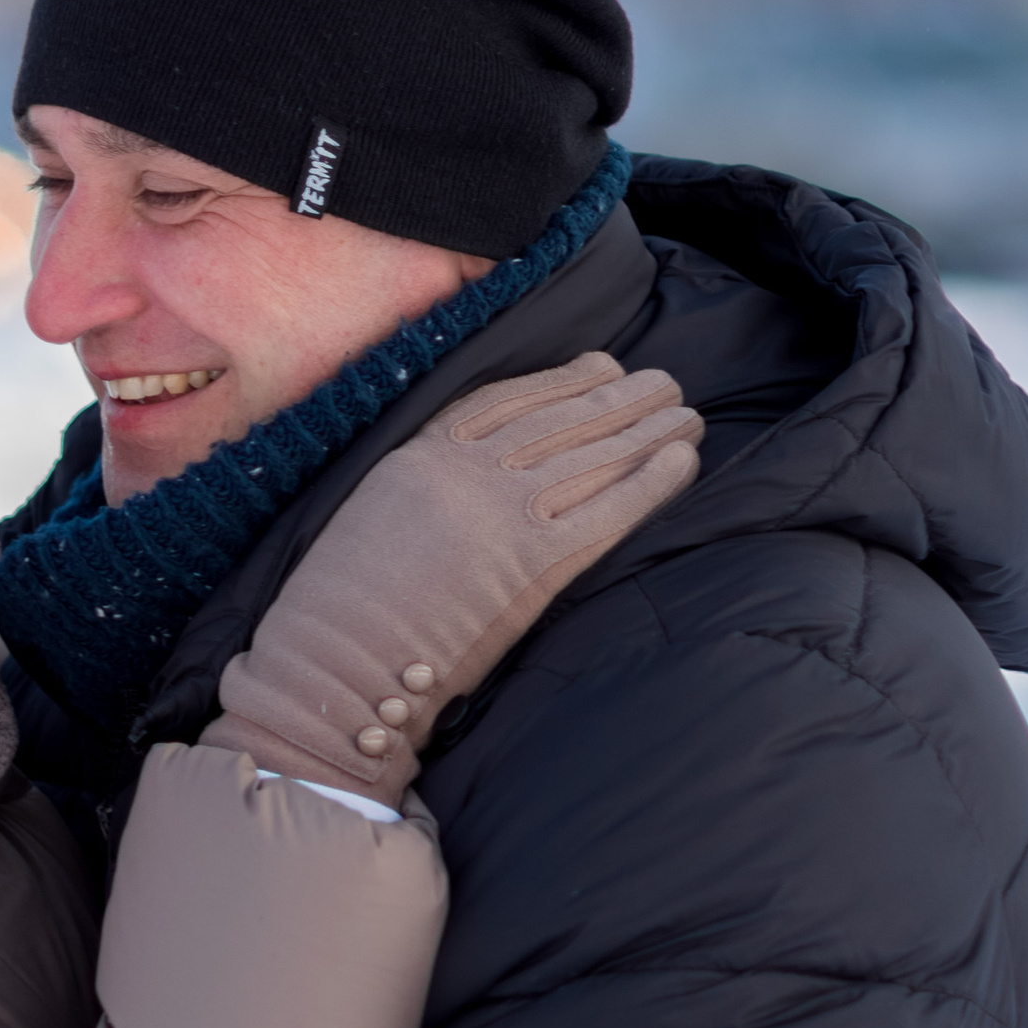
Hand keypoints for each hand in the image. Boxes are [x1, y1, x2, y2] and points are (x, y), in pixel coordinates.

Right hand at [202, 355, 699, 801]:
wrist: (341, 662)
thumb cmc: (347, 602)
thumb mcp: (376, 511)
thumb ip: (427, 484)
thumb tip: (481, 474)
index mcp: (425, 453)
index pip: (511, 399)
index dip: (564, 380)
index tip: (603, 365)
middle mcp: (470, 472)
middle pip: (563, 420)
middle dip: (621, 398)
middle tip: (664, 382)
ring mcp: (506, 514)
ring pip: (594, 455)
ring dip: (648, 431)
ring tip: (686, 415)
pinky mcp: (536, 563)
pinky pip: (610, 509)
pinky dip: (652, 481)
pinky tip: (682, 460)